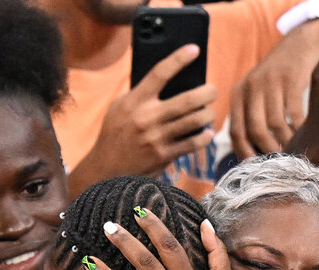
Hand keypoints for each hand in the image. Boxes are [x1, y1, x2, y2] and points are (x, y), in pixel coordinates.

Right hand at [69, 45, 216, 196]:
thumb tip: (170, 81)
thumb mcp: (120, 108)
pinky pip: (193, 143)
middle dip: (207, 92)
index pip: (159, 73)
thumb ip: (140, 94)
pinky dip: (204, 136)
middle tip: (212, 90)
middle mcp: (147, 118)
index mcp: (134, 101)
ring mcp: (157, 138)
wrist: (106, 169)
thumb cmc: (115, 134)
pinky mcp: (164, 155)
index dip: (179, 59)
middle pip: (187, 99)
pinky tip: (206, 132)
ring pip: (195, 120)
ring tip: (209, 111)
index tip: (194, 50)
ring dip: (208, 113)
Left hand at [229, 19, 318, 158]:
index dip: (245, 153)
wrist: (300, 42)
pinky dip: (301, 129)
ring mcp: (271, 83)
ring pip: (275, 125)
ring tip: (296, 154)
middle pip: (255, 131)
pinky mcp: (291, 79)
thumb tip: (251, 156)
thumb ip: (252, 116)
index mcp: (239, 94)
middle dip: (268, 152)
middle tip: (281, 165)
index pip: (236, 132)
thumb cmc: (279, 76)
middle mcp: (251, 88)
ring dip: (287, 143)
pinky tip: (308, 137)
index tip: (258, 169)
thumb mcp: (258, 91)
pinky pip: (295, 114)